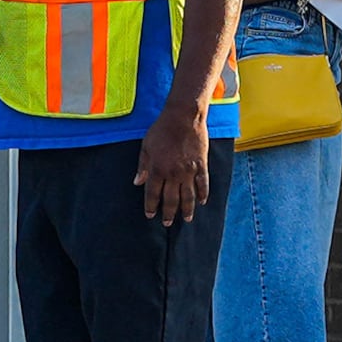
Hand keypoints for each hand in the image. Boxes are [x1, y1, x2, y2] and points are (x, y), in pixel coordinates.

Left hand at [135, 103, 209, 224]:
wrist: (183, 118)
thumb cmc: (161, 130)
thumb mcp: (146, 146)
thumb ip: (143, 166)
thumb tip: (137, 183)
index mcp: (157, 169)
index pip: (153, 193)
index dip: (151, 206)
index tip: (151, 215)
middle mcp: (173, 174)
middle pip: (171, 199)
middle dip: (168, 213)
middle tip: (167, 223)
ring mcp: (189, 171)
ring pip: (188, 196)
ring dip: (187, 209)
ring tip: (186, 219)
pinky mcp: (201, 165)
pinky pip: (203, 184)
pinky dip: (203, 194)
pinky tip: (202, 202)